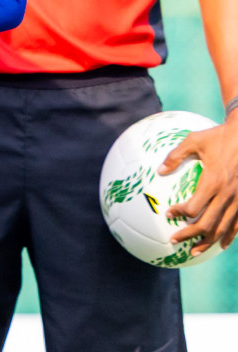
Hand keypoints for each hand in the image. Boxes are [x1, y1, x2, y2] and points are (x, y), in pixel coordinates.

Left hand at [164, 115, 237, 252]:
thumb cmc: (219, 136)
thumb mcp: (194, 140)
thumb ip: (175, 155)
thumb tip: (159, 170)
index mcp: (214, 180)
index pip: (194, 207)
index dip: (180, 213)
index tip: (168, 214)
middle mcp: (228, 194)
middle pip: (208, 223)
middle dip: (190, 235)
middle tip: (174, 240)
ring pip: (224, 228)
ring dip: (208, 241)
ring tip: (194, 251)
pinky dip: (230, 236)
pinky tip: (222, 244)